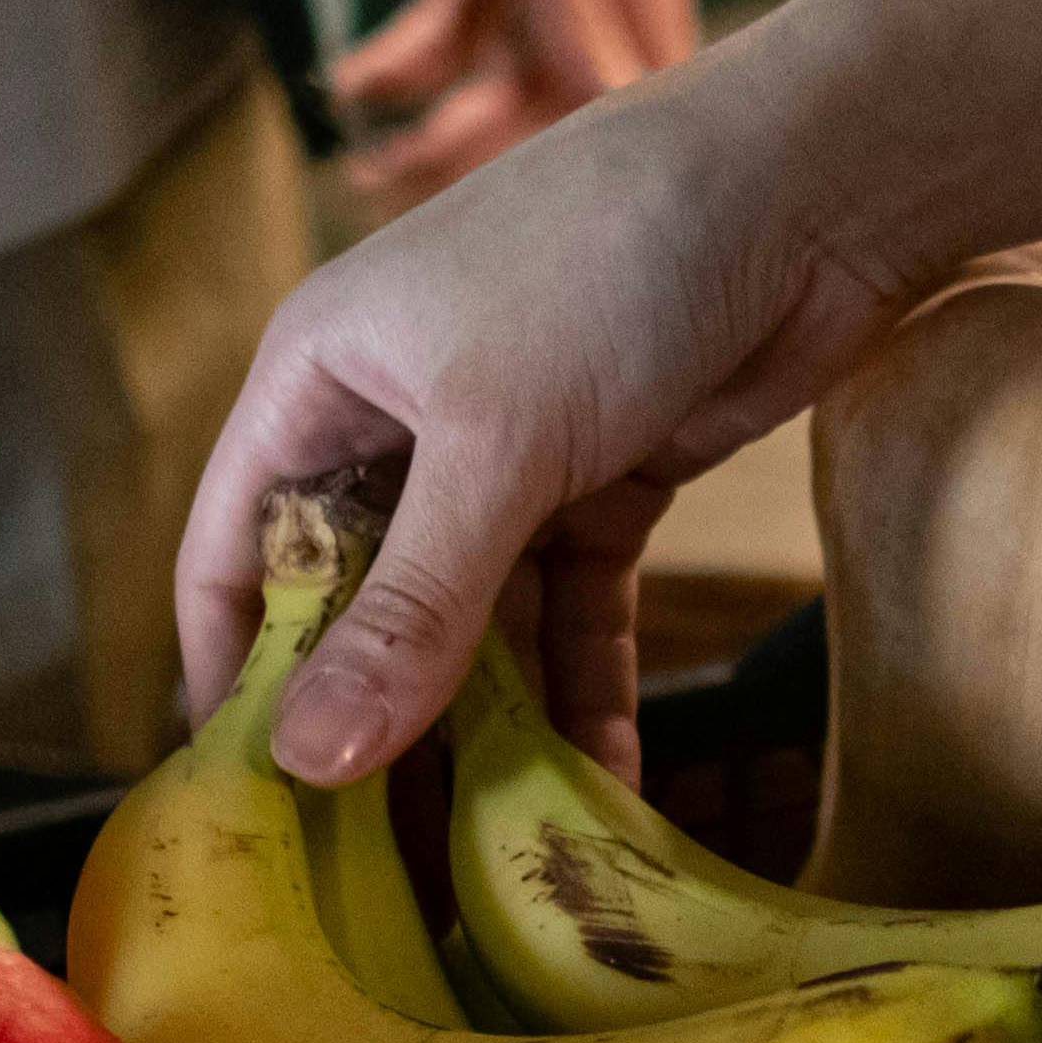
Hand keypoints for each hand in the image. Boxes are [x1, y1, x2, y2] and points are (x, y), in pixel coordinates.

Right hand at [179, 0, 1041, 784]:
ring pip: (472, 617)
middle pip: (357, 598)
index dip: (230, 674)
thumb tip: (308, 759)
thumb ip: (411, 611)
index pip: (233, 550)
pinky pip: (572, 607)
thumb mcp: (496, 446)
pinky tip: (604, 780)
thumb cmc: (615, 261)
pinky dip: (587, 686)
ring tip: (496, 852)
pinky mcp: (607, 474)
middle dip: (373, 720)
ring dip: (489, 722)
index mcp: (318, 379)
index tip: (251, 805)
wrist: (812, 178)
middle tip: (382, 864)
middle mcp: (397, 416)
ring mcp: (506, 449)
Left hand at [334, 0, 700, 212]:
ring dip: (428, 124)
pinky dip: (401, 61)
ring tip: (354, 161)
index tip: (498, 233)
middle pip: (551, 113)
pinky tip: (347, 76)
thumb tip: (612, 129)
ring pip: (492, 82)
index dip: (565, 180)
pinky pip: (448, 32)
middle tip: (386, 199)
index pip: (623, 117)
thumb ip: (571, 16)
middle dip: (476, 162)